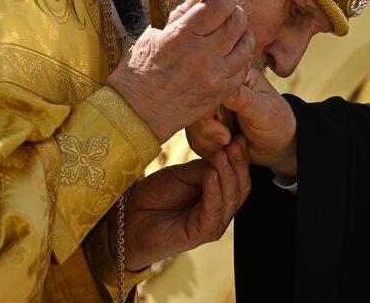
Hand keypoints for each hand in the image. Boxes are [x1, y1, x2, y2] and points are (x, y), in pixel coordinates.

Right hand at [108, 0, 254, 142]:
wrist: (136, 112)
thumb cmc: (140, 70)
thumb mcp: (154, 33)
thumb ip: (182, 12)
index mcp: (183, 36)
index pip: (221, 5)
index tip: (216, 0)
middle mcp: (203, 55)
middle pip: (238, 21)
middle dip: (233, 13)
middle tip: (225, 16)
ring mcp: (215, 75)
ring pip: (247, 44)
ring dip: (241, 35)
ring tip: (229, 35)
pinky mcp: (222, 92)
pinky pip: (244, 68)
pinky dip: (239, 58)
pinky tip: (228, 56)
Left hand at [121, 138, 250, 269]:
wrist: (128, 220)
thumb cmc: (154, 197)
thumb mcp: (182, 175)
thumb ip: (204, 167)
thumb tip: (225, 151)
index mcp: (219, 196)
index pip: (239, 176)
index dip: (240, 157)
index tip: (239, 136)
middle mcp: (221, 210)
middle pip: (241, 187)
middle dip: (238, 163)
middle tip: (234, 143)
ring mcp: (214, 223)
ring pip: (232, 198)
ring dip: (228, 173)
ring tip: (223, 154)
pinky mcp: (202, 233)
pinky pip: (214, 210)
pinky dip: (214, 191)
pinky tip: (211, 174)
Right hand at [189, 66, 296, 175]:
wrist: (278, 146)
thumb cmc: (277, 123)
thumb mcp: (265, 111)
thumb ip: (245, 100)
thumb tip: (223, 89)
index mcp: (237, 77)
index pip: (209, 85)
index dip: (207, 107)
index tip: (221, 127)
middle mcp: (220, 91)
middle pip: (195, 107)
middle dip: (207, 130)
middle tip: (226, 139)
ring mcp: (212, 110)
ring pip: (193, 127)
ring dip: (209, 142)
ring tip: (232, 144)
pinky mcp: (207, 128)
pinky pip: (195, 140)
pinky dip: (209, 150)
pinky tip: (228, 149)